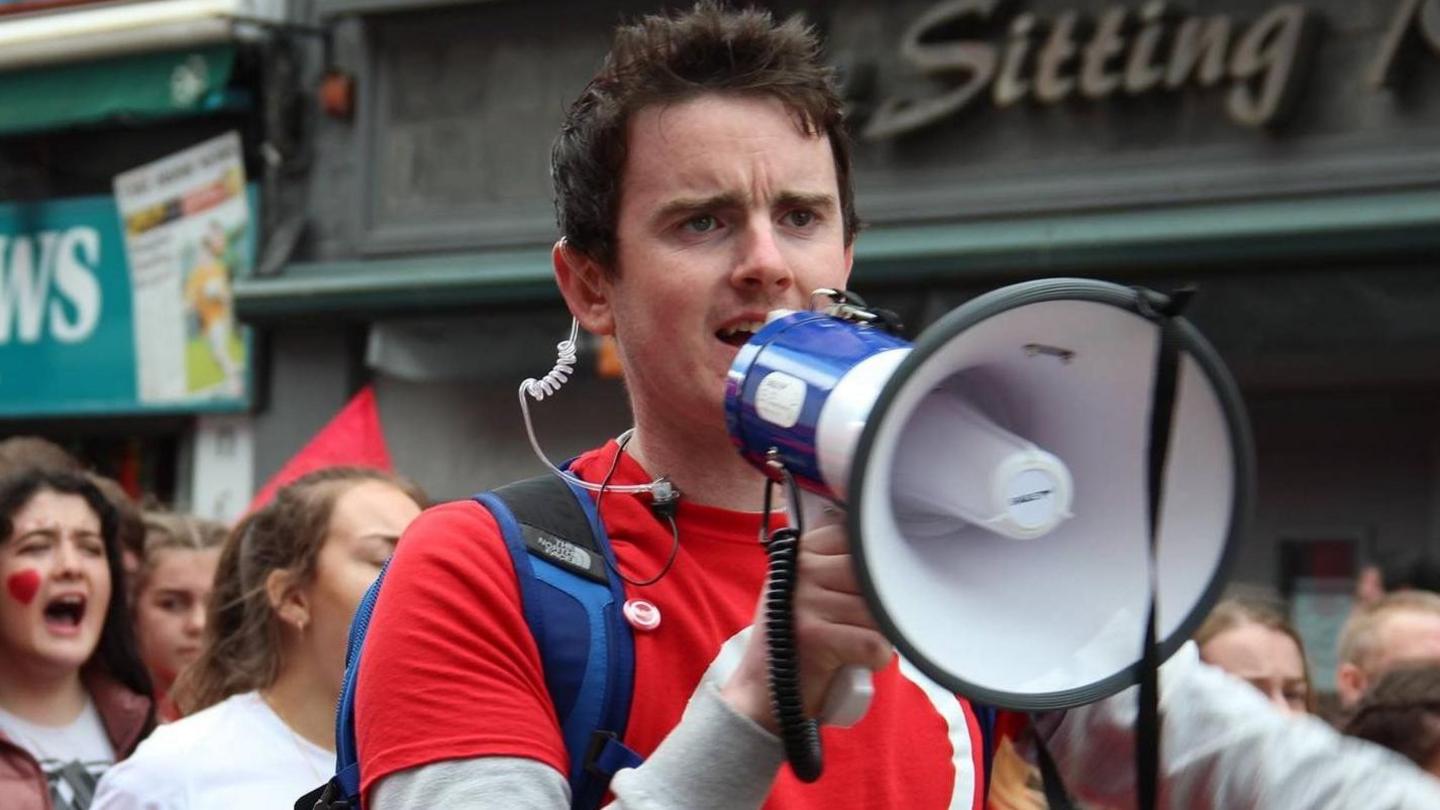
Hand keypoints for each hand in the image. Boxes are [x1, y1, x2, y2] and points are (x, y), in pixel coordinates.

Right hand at [721, 523, 892, 732]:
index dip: (869, 572)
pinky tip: (855, 662)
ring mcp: (805, 602)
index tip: (856, 593)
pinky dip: (876, 660)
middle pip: (872, 578)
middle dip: (876, 608)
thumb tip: (886, 553)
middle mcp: (801, 570)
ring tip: (851, 646)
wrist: (763, 692)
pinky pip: (874, 643)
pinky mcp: (815, 637)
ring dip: (876, 636)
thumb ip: (835, 565)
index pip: (858, 543)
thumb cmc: (795, 642)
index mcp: (801, 553)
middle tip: (855, 627)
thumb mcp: (804, 589)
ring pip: (877, 612)